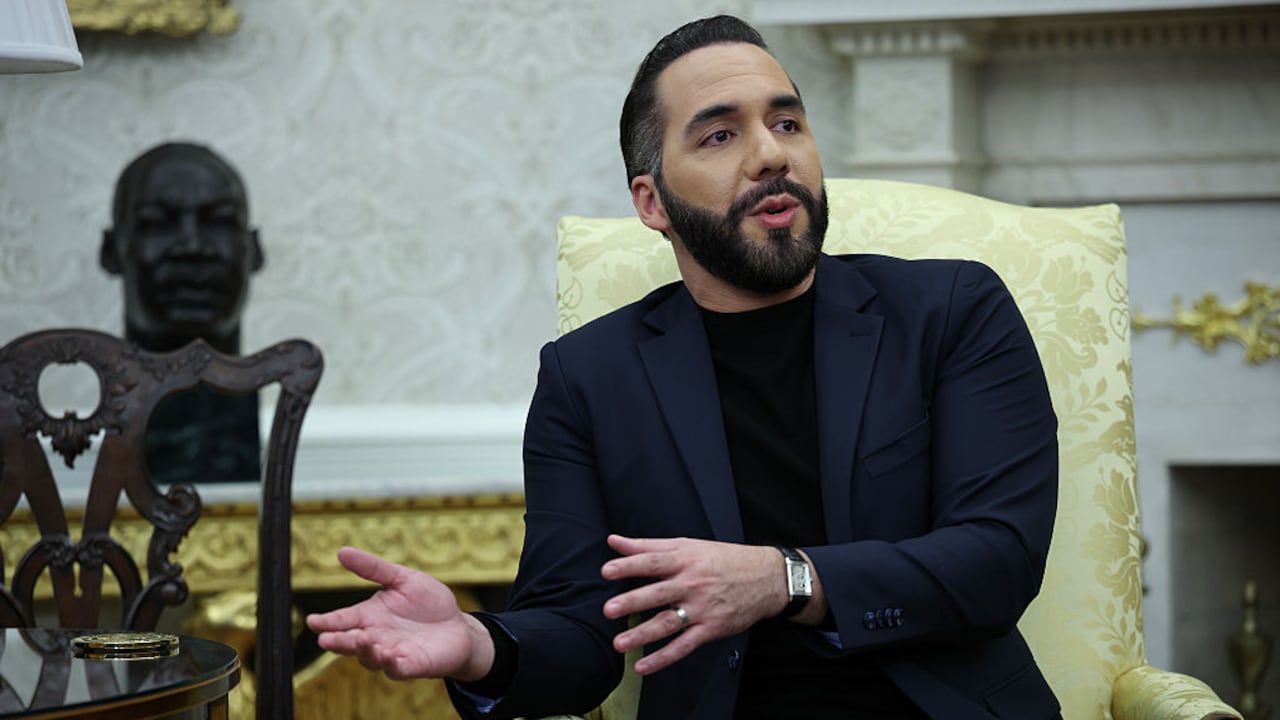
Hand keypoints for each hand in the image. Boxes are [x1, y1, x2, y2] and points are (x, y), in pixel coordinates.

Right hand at [305, 547, 494, 681]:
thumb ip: (374, 568)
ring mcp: (392, 653)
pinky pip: (397, 669)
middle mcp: (376, 637)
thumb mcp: (402, 579)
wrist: (459, 627)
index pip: (342, 620)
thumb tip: (341, 551)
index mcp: (370, 616)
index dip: (327, 622)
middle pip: (350, 642)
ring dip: (364, 651)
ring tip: (362, 639)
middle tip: (326, 639)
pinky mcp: (411, 665)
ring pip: (369, 658)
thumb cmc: (429, 604)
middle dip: (338, 641)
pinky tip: (389, 655)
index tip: (313, 621)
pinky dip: (391, 664)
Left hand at [600, 535, 785, 675]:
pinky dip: (663, 658)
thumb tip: (614, 541)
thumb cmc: (724, 559)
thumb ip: (648, 546)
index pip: (653, 562)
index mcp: (685, 560)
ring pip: (669, 623)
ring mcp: (702, 609)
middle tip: (609, 610)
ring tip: (620, 643)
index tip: (607, 571)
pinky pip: (684, 646)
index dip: (629, 566)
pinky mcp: (711, 628)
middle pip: (659, 593)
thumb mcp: (688, 546)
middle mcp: (692, 584)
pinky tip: (643, 666)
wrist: (767, 578)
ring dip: (643, 635)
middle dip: (633, 602)